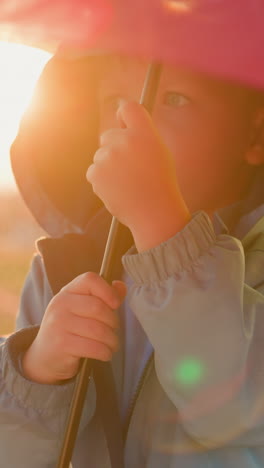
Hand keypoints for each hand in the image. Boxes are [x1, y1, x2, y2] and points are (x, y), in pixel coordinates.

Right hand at [22, 272, 125, 383]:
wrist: (44, 357)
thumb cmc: (70, 330)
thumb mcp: (82, 309)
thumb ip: (103, 297)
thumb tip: (121, 286)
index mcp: (67, 292)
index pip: (90, 279)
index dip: (107, 290)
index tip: (115, 304)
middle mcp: (60, 304)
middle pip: (98, 307)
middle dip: (113, 322)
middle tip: (113, 331)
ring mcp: (58, 324)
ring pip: (98, 329)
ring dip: (111, 340)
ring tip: (112, 344)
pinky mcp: (61, 344)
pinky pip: (93, 347)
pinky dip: (105, 352)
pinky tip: (105, 354)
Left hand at [87, 101, 189, 250]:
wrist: (153, 212)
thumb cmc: (159, 184)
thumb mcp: (159, 153)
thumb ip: (141, 137)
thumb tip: (123, 130)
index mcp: (144, 133)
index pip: (128, 108)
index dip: (123, 116)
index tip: (123, 124)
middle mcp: (124, 140)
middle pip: (108, 135)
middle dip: (114, 148)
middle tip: (129, 167)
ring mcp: (108, 157)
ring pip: (101, 156)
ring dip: (109, 167)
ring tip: (127, 183)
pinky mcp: (96, 173)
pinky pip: (94, 171)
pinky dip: (102, 180)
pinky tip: (118, 190)